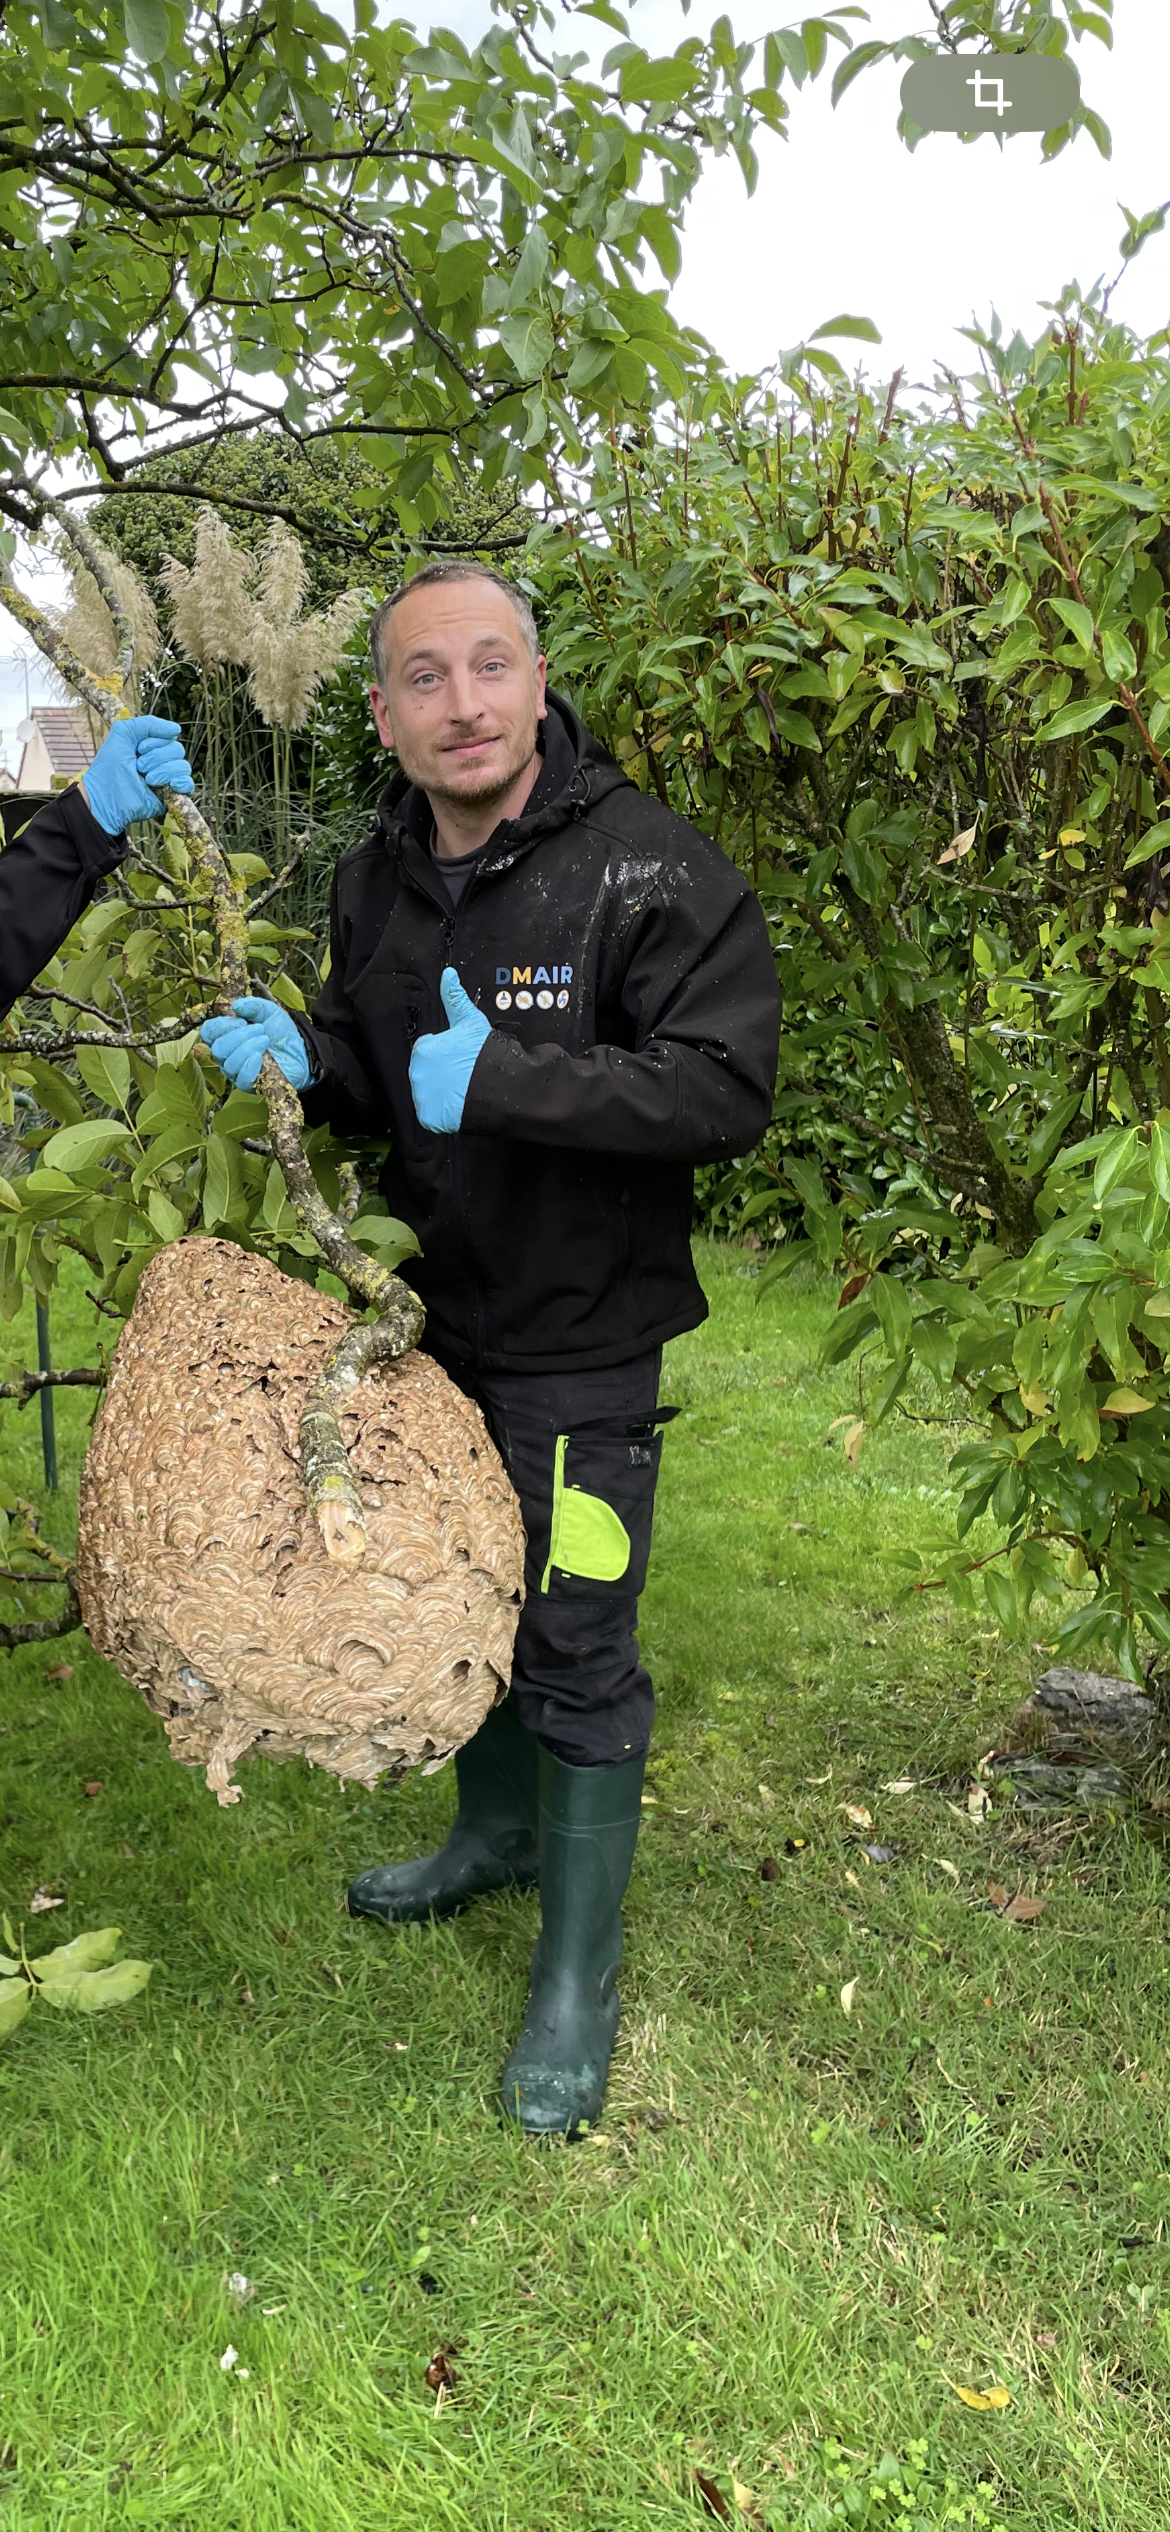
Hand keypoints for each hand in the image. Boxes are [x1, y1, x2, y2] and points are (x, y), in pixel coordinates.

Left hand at [82, 716, 194, 835]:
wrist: (107, 798)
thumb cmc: (110, 768)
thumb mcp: (123, 733)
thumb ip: (147, 723)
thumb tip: (177, 730)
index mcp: (151, 746)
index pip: (169, 736)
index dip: (155, 742)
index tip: (137, 750)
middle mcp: (161, 761)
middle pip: (177, 750)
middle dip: (157, 757)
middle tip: (139, 767)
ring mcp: (168, 779)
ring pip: (183, 766)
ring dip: (163, 771)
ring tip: (147, 780)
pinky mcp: (172, 796)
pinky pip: (189, 784)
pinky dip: (182, 783)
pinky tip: (170, 786)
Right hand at [201, 998, 312, 1092]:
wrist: (301, 1053)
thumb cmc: (280, 1033)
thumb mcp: (270, 1012)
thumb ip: (254, 1006)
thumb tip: (236, 1006)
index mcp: (226, 1035)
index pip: (209, 1032)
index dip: (222, 1025)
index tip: (242, 1020)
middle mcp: (226, 1055)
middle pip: (218, 1048)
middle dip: (238, 1036)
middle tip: (259, 1029)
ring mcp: (236, 1072)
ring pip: (229, 1063)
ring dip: (247, 1048)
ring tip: (265, 1040)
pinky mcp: (248, 1085)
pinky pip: (241, 1079)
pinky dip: (249, 1066)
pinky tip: (260, 1057)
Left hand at [409, 967, 491, 1133]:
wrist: (503, 1087)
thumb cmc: (487, 1054)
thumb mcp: (471, 1021)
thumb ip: (454, 998)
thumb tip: (448, 973)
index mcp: (423, 1050)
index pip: (428, 1051)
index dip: (446, 1055)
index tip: (461, 1060)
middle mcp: (417, 1074)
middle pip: (426, 1073)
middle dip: (442, 1074)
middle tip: (464, 1076)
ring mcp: (422, 1098)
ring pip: (428, 1094)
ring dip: (442, 1093)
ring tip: (464, 1091)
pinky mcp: (430, 1119)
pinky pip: (432, 1115)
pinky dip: (444, 1113)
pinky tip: (460, 1105)